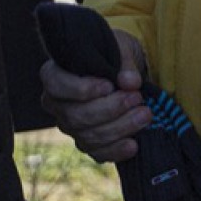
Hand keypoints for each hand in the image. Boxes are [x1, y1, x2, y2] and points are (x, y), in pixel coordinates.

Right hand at [39, 29, 148, 161]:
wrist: (126, 75)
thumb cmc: (116, 56)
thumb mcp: (122, 47)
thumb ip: (125, 62)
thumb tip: (130, 81)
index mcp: (55, 75)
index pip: (56, 86)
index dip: (80, 89)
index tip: (109, 85)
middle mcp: (57, 104)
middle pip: (76, 115)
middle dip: (110, 109)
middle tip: (137, 97)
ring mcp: (70, 127)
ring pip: (89, 136)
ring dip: (120, 127)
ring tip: (145, 114)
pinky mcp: (87, 144)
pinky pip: (97, 153)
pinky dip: (116, 150)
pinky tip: (134, 144)